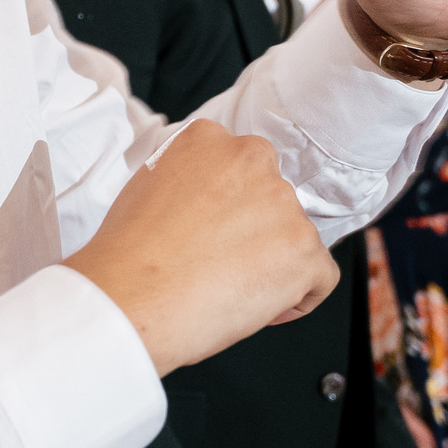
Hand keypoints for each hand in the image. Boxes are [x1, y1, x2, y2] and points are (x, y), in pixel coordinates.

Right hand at [65, 121, 338, 375]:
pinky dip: (300, 297)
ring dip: (272, 264)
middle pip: (270, 201)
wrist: (130, 297)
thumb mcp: (146, 187)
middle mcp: (252, 160)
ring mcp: (283, 205)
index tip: (213, 232)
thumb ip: (188, 181)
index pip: (240, 170)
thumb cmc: (127, 255)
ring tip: (229, 291)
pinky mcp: (304, 251)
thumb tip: (208, 204)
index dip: (229, 208)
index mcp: (209, 139)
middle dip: (253, 232)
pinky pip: (321, 277)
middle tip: (219, 264)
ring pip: (295, 238)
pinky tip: (262, 308)